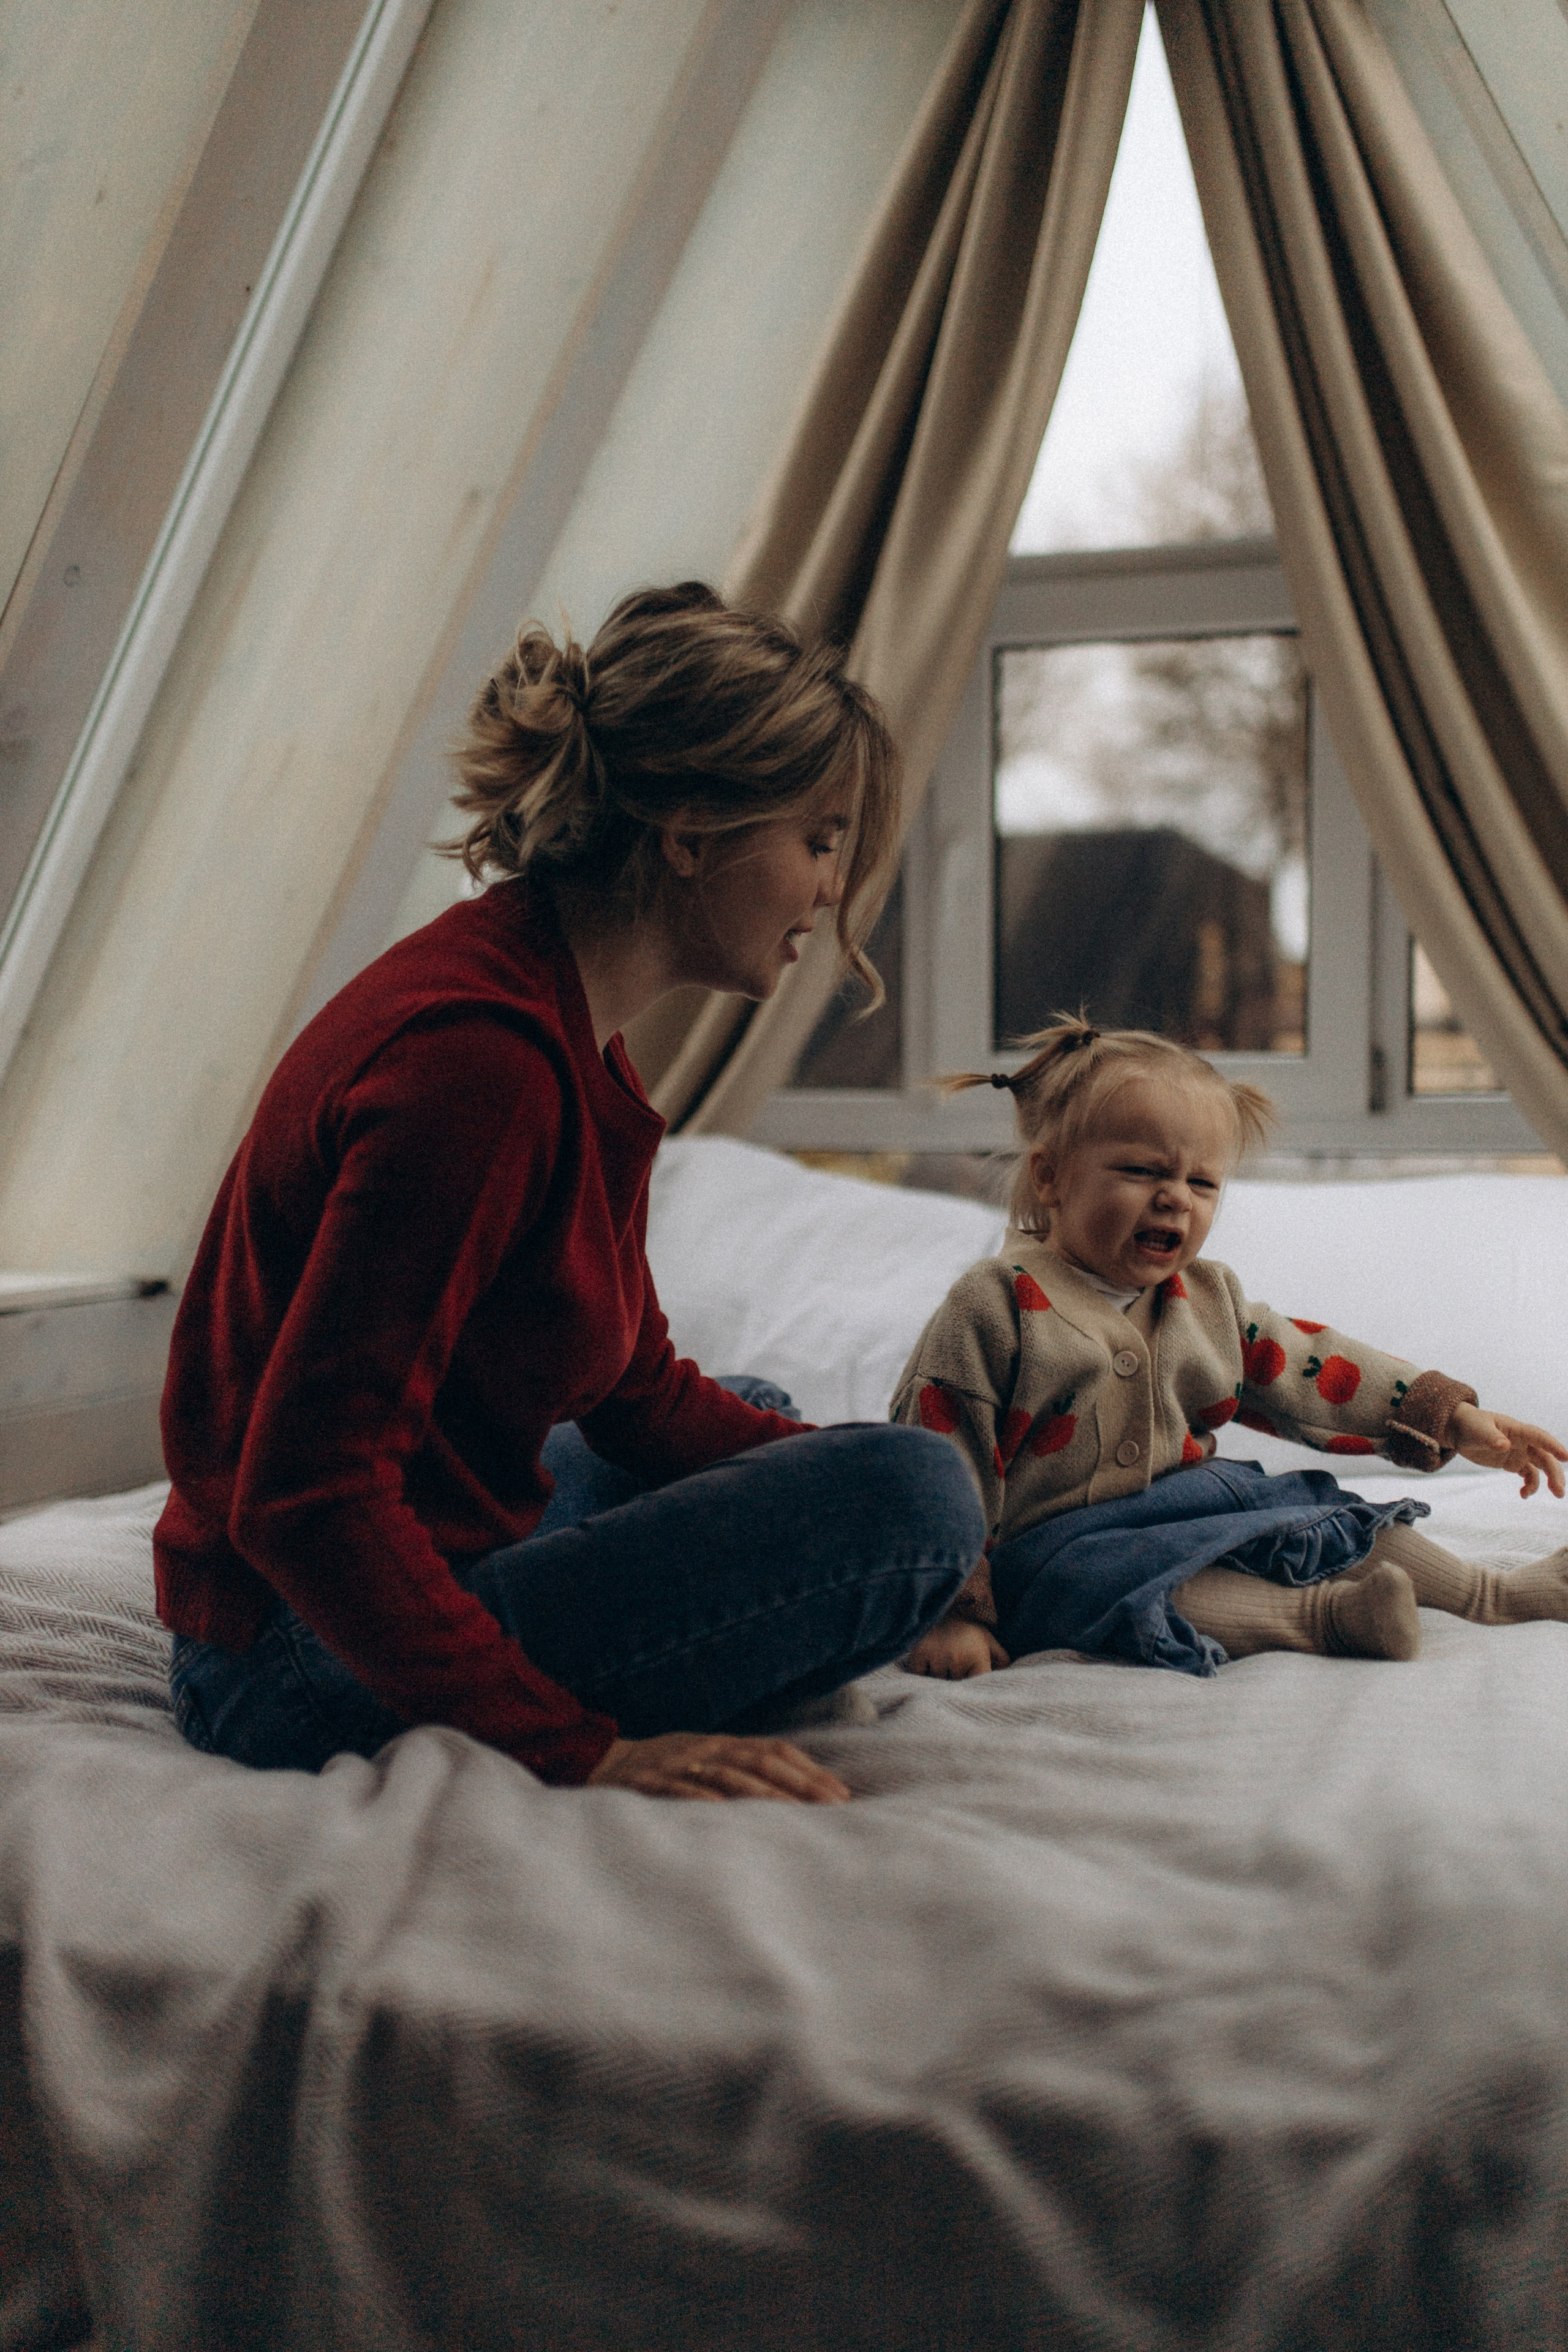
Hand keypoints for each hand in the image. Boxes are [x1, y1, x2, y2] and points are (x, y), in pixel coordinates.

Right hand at [585, 1730, 850, 1802]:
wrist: (597, 1762)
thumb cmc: (662, 1769)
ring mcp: (678, 1765)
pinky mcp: (650, 1784)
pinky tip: (730, 1816)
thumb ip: (739, 1772)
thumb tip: (794, 1793)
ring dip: (765, 1796)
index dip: (808, 1770)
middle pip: (759, 1762)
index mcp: (720, 1744)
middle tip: (832, 1807)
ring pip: (728, 1777)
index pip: (773, 1750)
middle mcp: (705, 1750)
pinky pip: (682, 1792)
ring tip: (795, 1815)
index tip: (841, 1794)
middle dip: (799, 1783)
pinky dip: (706, 1802)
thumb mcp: (702, 1761)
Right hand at [901, 1618, 1009, 1678]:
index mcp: (978, 1655)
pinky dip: (921, 1672)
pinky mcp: (919, 1653)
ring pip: (938, 1682)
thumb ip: (1000, 1657)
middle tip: (952, 1665)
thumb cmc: (966, 1628)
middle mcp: (958, 1658)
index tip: (969, 1681)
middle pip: (956, 1685)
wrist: (940, 1604)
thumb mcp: (987, 1638)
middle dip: (955, 1680)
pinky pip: (919, 1675)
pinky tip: (926, 1660)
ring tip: (940, 1660)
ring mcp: (938, 1656)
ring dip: (937, 1676)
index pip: (977, 1683)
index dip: (973, 1685)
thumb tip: (1005, 1675)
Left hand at [1448, 1403, 1566, 1497]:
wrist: (1460, 1430)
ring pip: (1540, 1467)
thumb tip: (1505, 1446)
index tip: (1566, 1457)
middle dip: (1554, 1473)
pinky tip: (1523, 1495)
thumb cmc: (1470, 1424)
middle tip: (1559, 1490)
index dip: (1552, 1445)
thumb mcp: (1477, 1430)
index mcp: (1516, 1429)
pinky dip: (1529, 1485)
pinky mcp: (1513, 1463)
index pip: (1539, 1436)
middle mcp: (1523, 1441)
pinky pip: (1528, 1475)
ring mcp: (1520, 1452)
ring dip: (1548, 1481)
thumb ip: (1491, 1438)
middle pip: (1545, 1457)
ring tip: (1553, 1495)